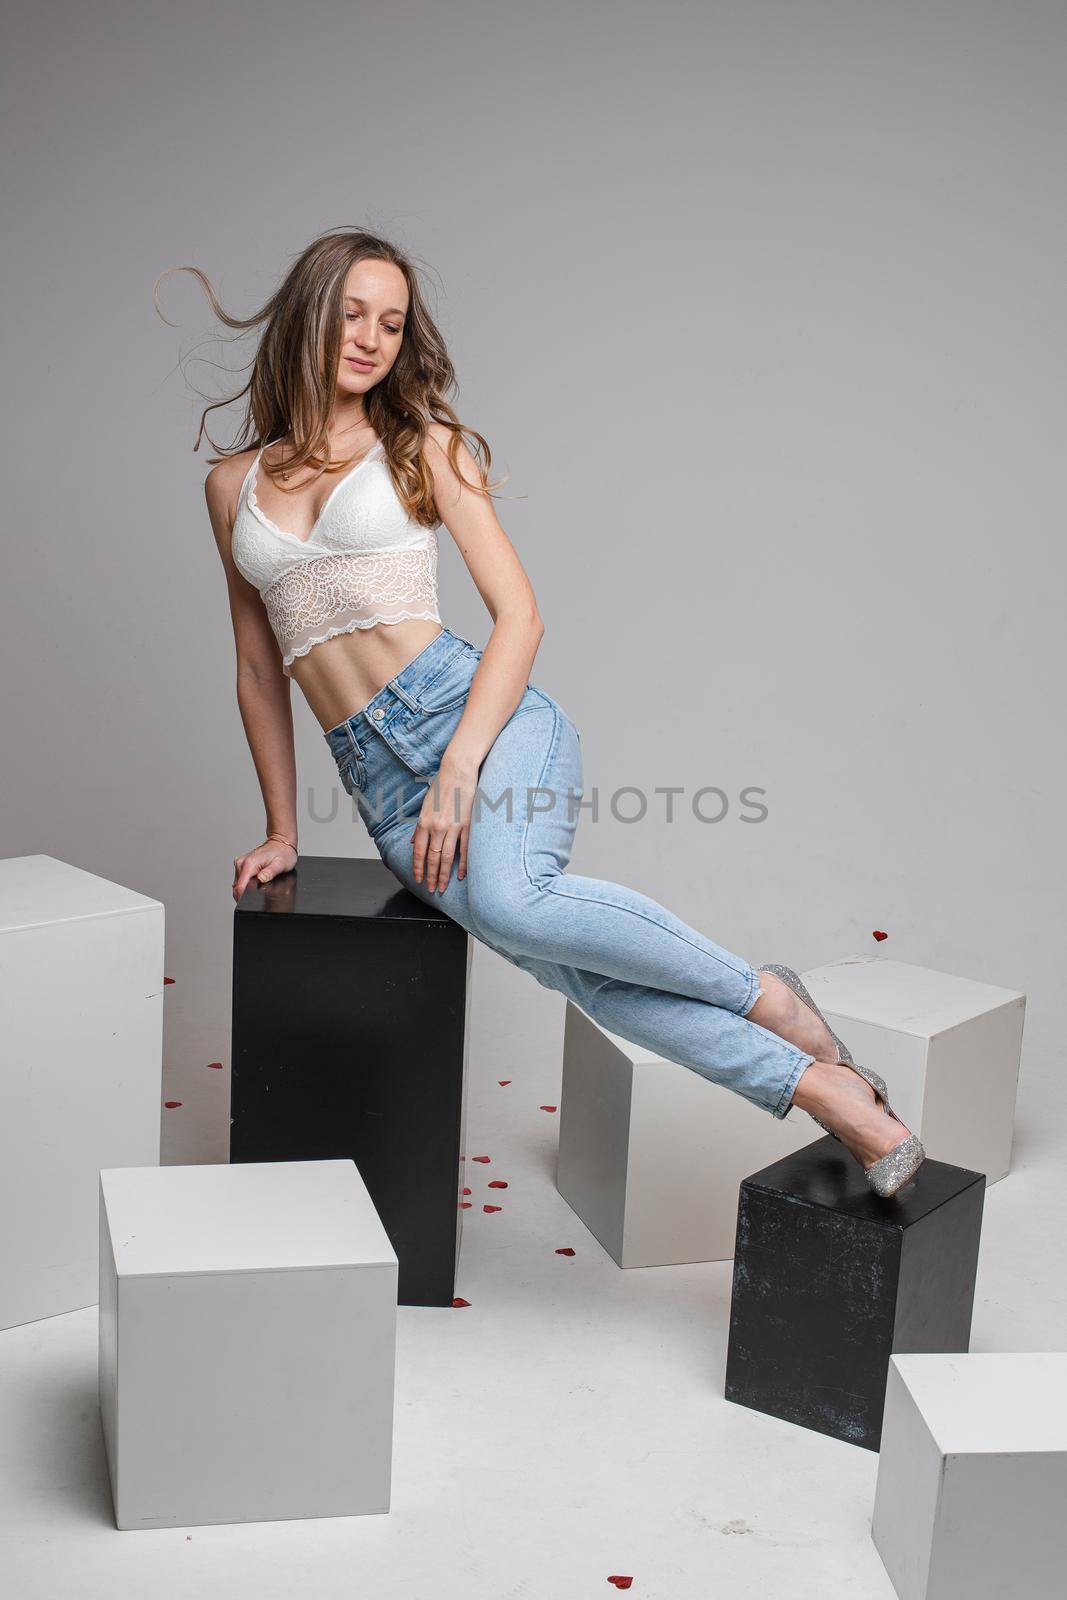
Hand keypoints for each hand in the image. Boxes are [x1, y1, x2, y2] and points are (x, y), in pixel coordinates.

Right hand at [233, 835, 297, 901]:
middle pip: (237, 887)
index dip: (243, 898)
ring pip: (239, 884)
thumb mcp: (280, 864)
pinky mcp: (242, 865)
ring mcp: (241, 864)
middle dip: (246, 893)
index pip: (239, 887)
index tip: (250, 902)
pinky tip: (257, 881)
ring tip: (260, 884)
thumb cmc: (283, 853)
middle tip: (261, 890)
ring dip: (247, 888)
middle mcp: (242, 863)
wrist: (281, 842)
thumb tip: (261, 879)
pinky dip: (248, 883)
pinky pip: (242, 879)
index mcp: (249, 864)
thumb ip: (270, 872)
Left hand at [412, 757, 477, 892]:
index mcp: (424, 822)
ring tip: (443, 887)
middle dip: (431, 876)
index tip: (419, 880)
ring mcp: (453, 827)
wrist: (457, 771)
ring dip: (444, 875)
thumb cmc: (441, 786)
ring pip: (447, 857)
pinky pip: (465, 849)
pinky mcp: (468, 825)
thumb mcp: (425, 805)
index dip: (418, 868)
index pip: (419, 852)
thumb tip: (414, 842)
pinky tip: (461, 875)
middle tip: (432, 890)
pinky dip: (463, 864)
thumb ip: (419, 826)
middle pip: (433, 858)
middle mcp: (437, 827)